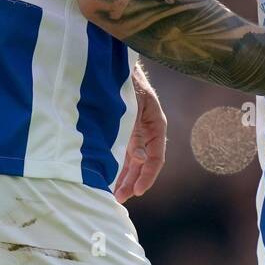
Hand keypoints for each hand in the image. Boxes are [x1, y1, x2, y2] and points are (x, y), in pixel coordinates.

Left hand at [115, 66, 166, 203]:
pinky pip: (122, 152)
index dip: (147, 176)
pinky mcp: (123, 130)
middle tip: (119, 199)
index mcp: (156, 125)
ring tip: (114, 194)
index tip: (137, 191)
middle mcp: (147, 132)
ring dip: (124, 177)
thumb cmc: (126, 83)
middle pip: (143, 163)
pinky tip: (109, 177)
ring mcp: (135, 132)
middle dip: (132, 182)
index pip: (156, 158)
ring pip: (132, 160)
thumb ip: (136, 133)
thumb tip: (140, 160)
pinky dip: (116, 165)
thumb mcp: (134, 107)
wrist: (113, 66)